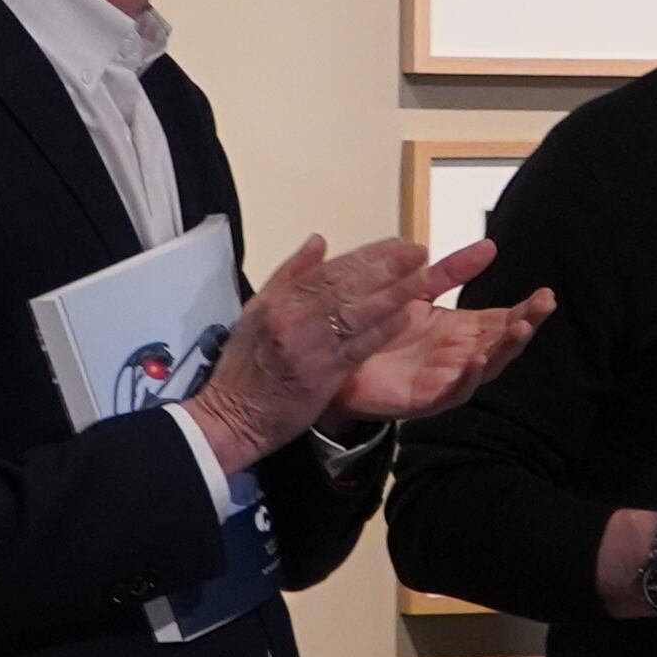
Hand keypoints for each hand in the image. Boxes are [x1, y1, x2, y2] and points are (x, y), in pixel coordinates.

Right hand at [185, 233, 477, 479]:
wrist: (232, 415)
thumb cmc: (246, 366)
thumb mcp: (257, 310)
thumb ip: (290, 274)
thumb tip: (319, 240)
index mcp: (280, 298)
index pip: (331, 269)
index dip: (368, 254)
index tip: (396, 244)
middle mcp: (295, 315)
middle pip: (349, 284)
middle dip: (388, 266)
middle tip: (419, 252)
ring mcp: (311, 344)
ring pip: (359, 310)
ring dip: (395, 291)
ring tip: (424, 276)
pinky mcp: (324, 373)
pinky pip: (360, 345)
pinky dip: (384, 327)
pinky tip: (407, 314)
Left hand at [326, 241, 554, 428]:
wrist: (336, 359)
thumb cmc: (380, 330)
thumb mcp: (418, 292)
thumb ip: (451, 272)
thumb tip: (489, 246)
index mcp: (461, 331)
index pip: (503, 319)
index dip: (526, 309)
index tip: (546, 293)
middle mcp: (459, 356)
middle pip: (502, 343)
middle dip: (525, 325)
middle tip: (543, 306)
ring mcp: (445, 379)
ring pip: (485, 368)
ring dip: (504, 350)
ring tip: (518, 329)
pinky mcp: (424, 399)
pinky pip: (452, 391)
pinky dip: (467, 377)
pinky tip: (477, 359)